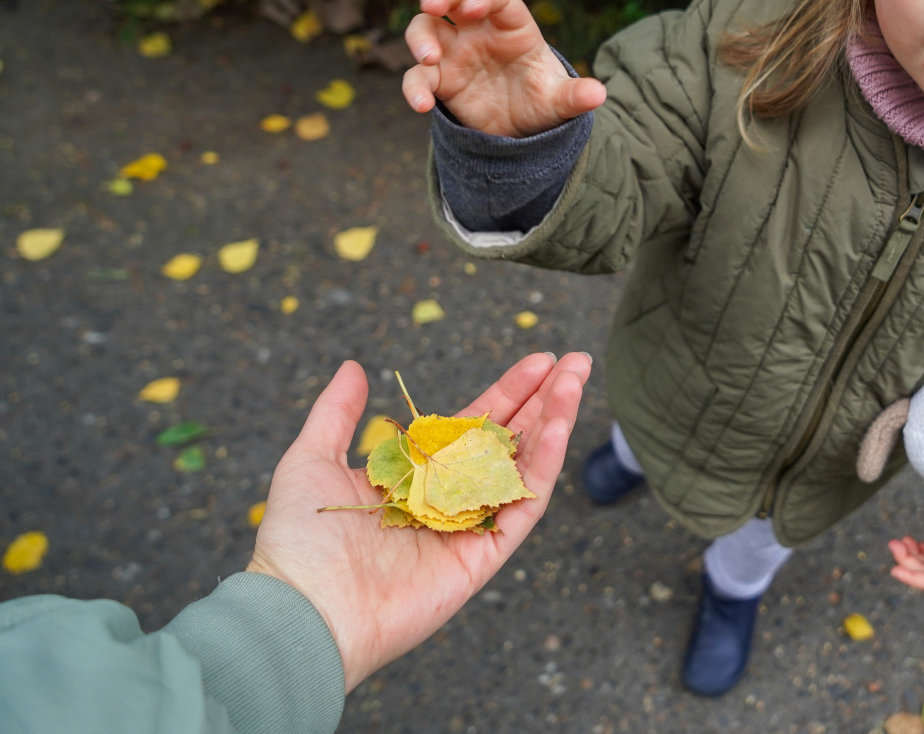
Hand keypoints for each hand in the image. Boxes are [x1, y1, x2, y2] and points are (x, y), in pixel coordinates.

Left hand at [245, 352, 589, 691]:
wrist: (302, 609)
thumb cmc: (300, 539)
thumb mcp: (311, 457)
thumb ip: (337, 412)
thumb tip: (354, 366)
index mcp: (415, 475)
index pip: (473, 425)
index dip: (508, 393)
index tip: (538, 360)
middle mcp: (448, 499)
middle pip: (508, 441)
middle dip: (545, 400)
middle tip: (576, 362)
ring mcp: (469, 527)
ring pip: (523, 468)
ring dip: (555, 423)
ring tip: (577, 381)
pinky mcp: (482, 556)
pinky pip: (521, 505)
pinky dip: (544, 465)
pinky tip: (559, 428)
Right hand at [401, 0, 605, 137]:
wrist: (522, 129)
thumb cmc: (542, 100)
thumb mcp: (559, 101)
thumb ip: (574, 96)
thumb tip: (599, 94)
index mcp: (512, 25)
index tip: (475, 5)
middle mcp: (479, 31)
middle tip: (431, 3)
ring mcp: (455, 52)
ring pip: (425, 27)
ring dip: (420, 37)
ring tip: (429, 58)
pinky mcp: (440, 79)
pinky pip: (418, 76)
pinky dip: (414, 86)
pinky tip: (421, 104)